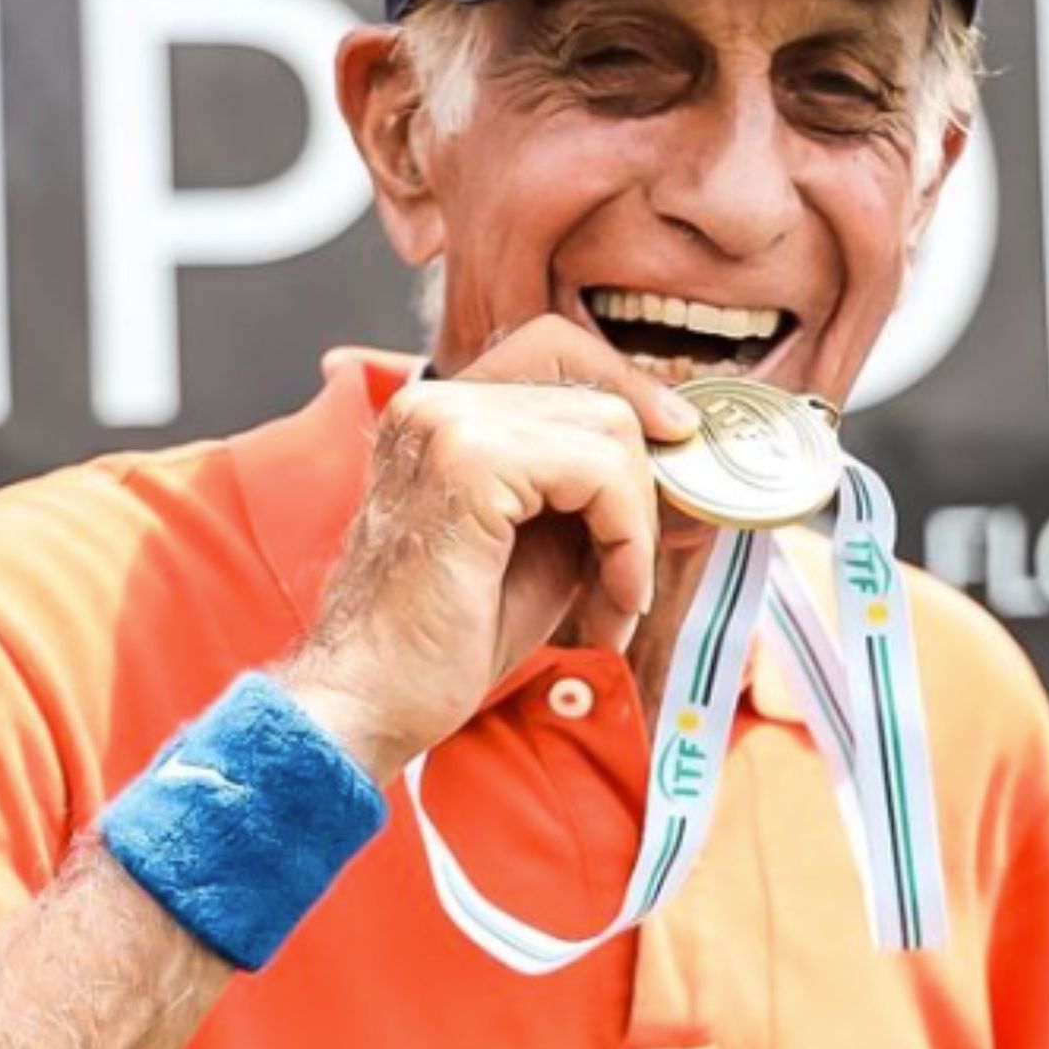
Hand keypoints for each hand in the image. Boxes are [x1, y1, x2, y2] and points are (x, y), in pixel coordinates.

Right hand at [278, 316, 698, 779]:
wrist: (371, 703)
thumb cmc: (447, 639)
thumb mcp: (541, 542)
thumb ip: (591, 488)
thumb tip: (678, 447)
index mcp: (443, 412)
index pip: (557, 345)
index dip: (626, 385)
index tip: (674, 439)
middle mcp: (437, 401)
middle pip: (598, 394)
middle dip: (641, 486)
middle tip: (634, 569)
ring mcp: (448, 422)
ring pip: (609, 430)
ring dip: (636, 527)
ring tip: (615, 600)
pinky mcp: (470, 461)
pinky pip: (599, 475)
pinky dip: (627, 543)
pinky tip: (609, 603)